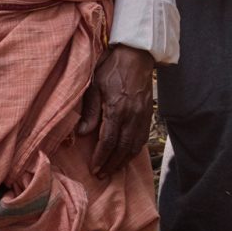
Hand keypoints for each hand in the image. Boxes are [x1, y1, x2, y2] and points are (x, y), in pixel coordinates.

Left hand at [76, 44, 155, 177]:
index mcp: (117, 109)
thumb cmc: (111, 67)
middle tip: (102, 175)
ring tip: (113, 170)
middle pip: (123, 148)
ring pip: (135, 145)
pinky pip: (142, 138)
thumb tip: (82, 134)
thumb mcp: (94, 85)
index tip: (94, 169)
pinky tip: (126, 155)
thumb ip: (90, 111)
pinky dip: (134, 150)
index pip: (109, 141)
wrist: (136, 54)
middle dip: (112, 164)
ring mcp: (143, 115)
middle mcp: (133, 116)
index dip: (101, 158)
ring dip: (124, 161)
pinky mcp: (149, 113)